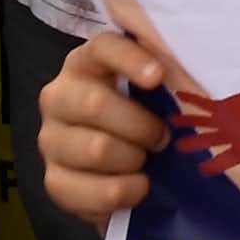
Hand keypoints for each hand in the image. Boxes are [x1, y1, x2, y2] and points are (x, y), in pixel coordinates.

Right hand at [37, 29, 168, 224]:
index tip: (159, 77)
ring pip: (96, 149)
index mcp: (85, 62)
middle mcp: (59, 96)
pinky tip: (137, 187)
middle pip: (96, 104)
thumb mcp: (152, 86)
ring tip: (147, 161)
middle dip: (141, 125)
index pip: (102, 47)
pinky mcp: (53, 181)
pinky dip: (122, 192)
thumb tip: (188, 74)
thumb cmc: (144, 112)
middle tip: (164, 137)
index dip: (130, 59)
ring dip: (133, 159)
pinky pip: (89, 191)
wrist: (120, 165)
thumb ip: (164, 72)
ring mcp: (51, 140)